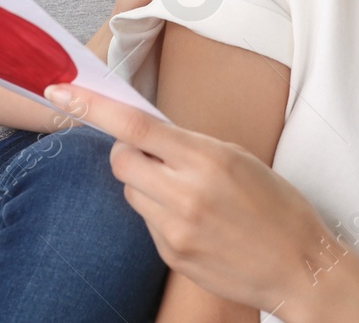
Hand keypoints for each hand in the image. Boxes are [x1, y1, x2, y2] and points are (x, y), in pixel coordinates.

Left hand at [46, 82, 358, 322]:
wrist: (298, 265)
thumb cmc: (278, 205)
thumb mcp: (240, 158)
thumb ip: (190, 145)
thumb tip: (146, 133)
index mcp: (207, 159)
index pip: (134, 125)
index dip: (91, 106)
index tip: (60, 91)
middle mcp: (184, 193)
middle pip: (121, 159)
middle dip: (128, 151)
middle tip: (155, 153)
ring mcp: (174, 228)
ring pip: (131, 190)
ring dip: (146, 183)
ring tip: (188, 191)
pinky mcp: (170, 254)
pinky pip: (146, 220)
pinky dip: (160, 211)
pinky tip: (195, 218)